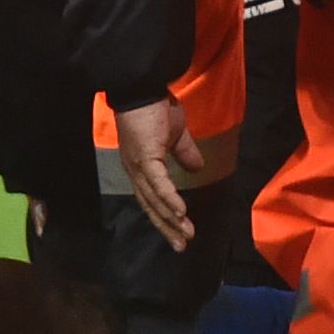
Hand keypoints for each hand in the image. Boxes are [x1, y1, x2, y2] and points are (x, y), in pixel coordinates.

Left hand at [112, 96, 201, 247]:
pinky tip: (181, 212)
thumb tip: (197, 168)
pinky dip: (169, 198)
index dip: (164, 219)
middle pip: (151, 206)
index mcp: (141, 168)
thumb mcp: (175, 134)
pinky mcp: (145, 156)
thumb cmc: (156, 107)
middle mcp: (136, 171)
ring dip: (171, 218)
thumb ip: (185, 153)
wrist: (142, 87)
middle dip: (167, 227)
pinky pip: (158, 183)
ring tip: (185, 234)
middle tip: (181, 246)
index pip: (152, 200)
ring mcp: (138, 165)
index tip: (178, 236)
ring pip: (155, 199)